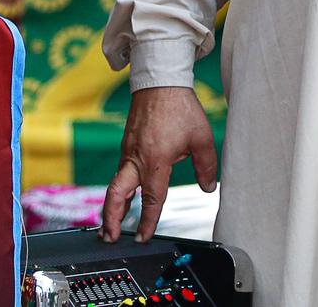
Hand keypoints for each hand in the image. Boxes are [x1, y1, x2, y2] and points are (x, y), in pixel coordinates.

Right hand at [100, 86, 216, 242]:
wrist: (160, 81)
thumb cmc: (180, 106)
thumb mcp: (202, 137)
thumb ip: (206, 166)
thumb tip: (209, 188)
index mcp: (156, 160)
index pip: (151, 199)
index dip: (147, 221)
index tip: (143, 237)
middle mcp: (136, 158)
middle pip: (116, 195)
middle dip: (111, 218)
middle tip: (108, 237)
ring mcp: (128, 151)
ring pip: (115, 184)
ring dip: (111, 206)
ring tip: (110, 226)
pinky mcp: (126, 144)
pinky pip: (119, 171)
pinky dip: (117, 189)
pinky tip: (123, 197)